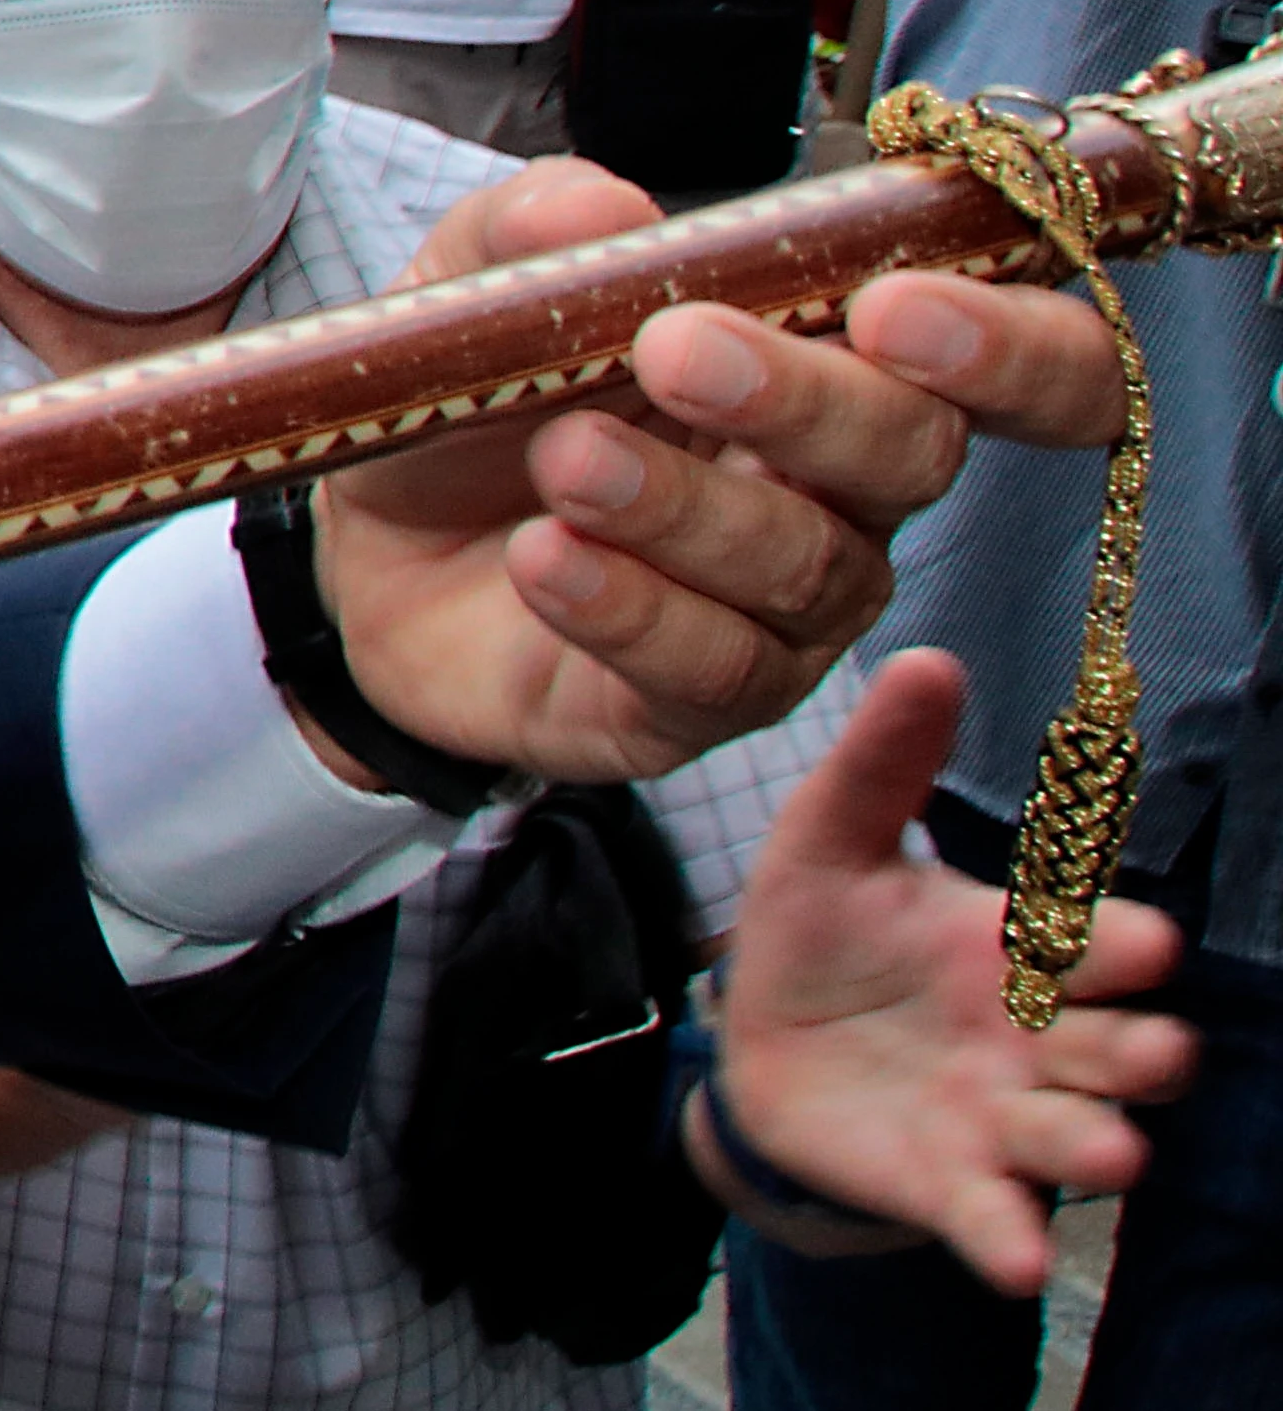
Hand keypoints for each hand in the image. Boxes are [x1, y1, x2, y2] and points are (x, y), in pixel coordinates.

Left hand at [309, 164, 1129, 785]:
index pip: (1021, 364)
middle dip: (806, 399)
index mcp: (842, 363)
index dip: (1010, 346)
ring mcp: (789, 610)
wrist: (372, 543)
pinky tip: (546, 560)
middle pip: (912, 453)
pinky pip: (714, 669)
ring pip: (807, 566)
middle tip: (678, 350)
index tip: (899, 308)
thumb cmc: (487, 396)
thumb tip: (606, 208)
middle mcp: (848, 491)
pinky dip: (628, 609)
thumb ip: (542, 227)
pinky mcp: (702, 704)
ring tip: (564, 456)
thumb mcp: (485, 284)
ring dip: (683, 507)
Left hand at [691, 650, 1197, 1282]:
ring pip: (1077, 1137)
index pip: (1097, 944)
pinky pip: (991, 1217)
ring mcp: (1002, 1116)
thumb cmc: (824, 924)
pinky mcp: (951, 1183)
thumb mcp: (832, 837)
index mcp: (1020, 946)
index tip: (1134, 942)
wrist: (761, 1031)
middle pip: (1119, 1049)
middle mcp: (1037, 1037)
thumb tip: (927, 658)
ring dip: (1096, 1146)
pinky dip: (1005, 1238)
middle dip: (1143, 1052)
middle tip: (1156, 1050)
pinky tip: (1010, 1259)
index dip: (1119, 945)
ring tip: (1108, 1152)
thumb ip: (881, 762)